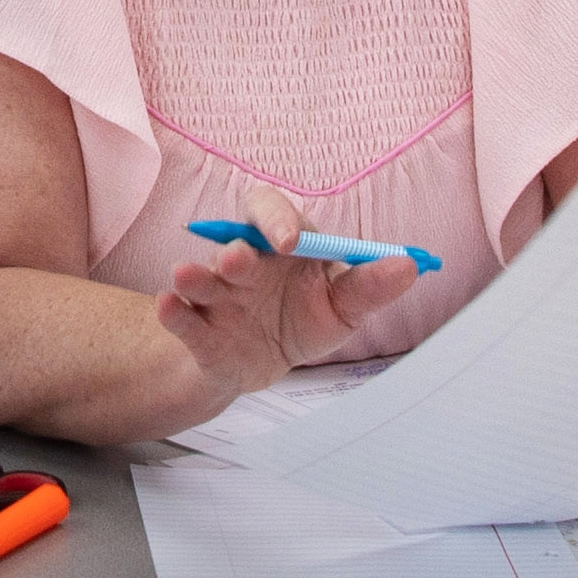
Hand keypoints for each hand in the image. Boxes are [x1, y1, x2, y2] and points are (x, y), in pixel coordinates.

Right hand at [154, 232, 406, 396]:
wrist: (262, 364)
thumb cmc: (301, 320)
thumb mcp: (343, 309)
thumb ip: (370, 287)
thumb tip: (409, 266)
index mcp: (277, 246)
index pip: (270, 212)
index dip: (277, 219)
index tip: (293, 241)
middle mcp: (242, 264)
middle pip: (230, 245)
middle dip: (234, 253)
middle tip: (240, 260)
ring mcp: (216, 297)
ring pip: (200, 279)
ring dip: (193, 276)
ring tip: (187, 276)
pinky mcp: (199, 331)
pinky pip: (182, 318)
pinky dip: (172, 313)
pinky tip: (168, 306)